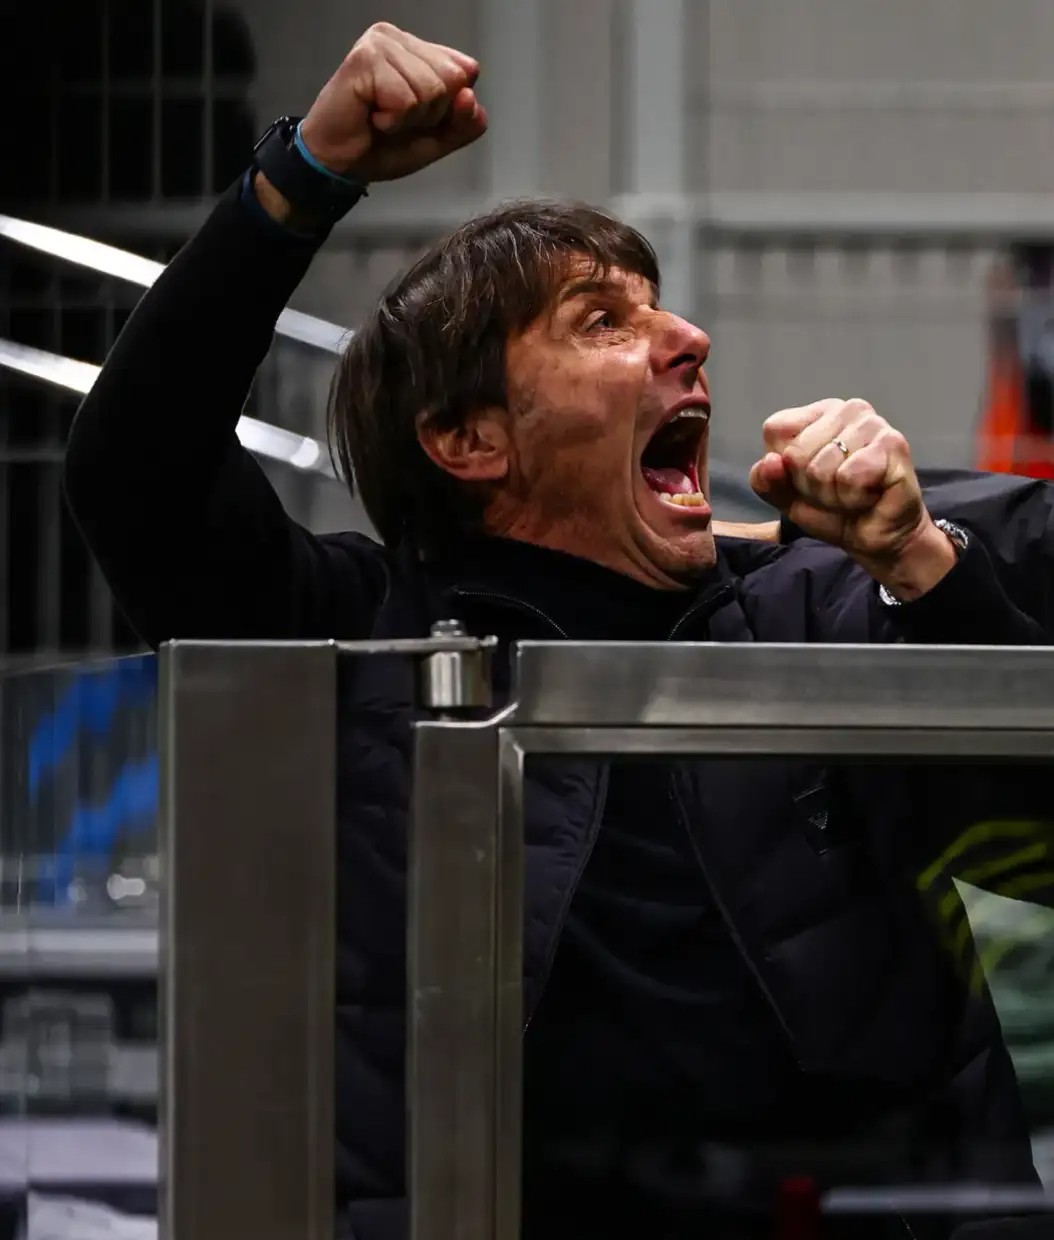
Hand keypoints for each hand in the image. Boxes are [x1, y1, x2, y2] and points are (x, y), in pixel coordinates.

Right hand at [299, 22, 487, 182]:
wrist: (340, 164)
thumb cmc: (380, 146)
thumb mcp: (436, 139)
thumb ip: (464, 123)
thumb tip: (469, 97)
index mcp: (421, 51)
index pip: (467, 71)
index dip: (449, 108)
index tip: (417, 118)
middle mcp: (402, 39)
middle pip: (453, 79)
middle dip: (430, 113)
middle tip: (396, 118)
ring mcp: (383, 43)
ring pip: (431, 89)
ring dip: (408, 119)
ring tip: (383, 117)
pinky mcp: (366, 58)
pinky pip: (406, 99)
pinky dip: (392, 121)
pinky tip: (371, 116)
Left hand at [748, 398, 956, 599]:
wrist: (876, 539)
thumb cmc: (833, 511)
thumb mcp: (786, 497)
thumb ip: (766, 480)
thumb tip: (770, 461)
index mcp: (818, 413)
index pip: (775, 430)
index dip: (784, 467)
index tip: (808, 480)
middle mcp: (847, 410)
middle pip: (796, 453)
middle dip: (810, 486)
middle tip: (835, 491)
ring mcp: (872, 423)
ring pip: (821, 468)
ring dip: (832, 495)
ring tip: (852, 494)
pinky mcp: (892, 443)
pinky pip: (848, 477)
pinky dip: (852, 498)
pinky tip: (869, 495)